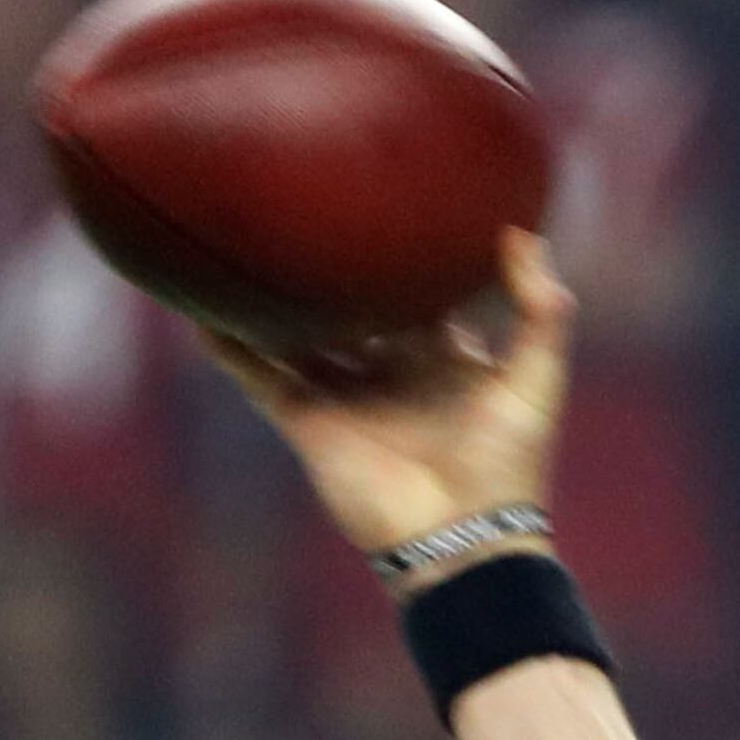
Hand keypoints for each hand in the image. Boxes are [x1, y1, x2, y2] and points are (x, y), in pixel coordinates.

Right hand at [199, 228, 572, 564]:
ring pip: (295, 336)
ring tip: (234, 245)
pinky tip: (199, 310)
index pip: (415, 291)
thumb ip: (541, 309)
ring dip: (266, 299)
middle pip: (349, 307)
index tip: (382, 200)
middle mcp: (387, 371)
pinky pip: (260, 377)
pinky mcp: (310, 423)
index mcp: (441, 357)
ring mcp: (345, 396)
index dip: (401, 252)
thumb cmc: (506, 465)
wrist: (462, 538)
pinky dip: (230, 348)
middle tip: (301, 206)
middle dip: (327, 267)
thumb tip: (521, 235)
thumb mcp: (537, 378)